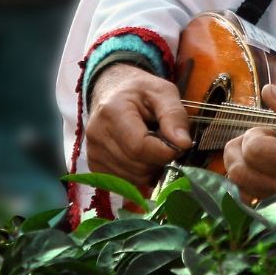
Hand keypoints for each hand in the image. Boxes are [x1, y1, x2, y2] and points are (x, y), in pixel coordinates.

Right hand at [86, 63, 192, 185]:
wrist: (112, 92)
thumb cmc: (139, 91)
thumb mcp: (163, 92)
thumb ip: (174, 116)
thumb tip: (183, 144)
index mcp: (112, 112)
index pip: (139, 147)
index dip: (165, 151)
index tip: (178, 143)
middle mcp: (97, 135)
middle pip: (139, 166)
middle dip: (160, 159)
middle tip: (164, 140)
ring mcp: (92, 153)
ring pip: (135, 178)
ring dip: (151, 167)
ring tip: (150, 145)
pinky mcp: (95, 167)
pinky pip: (126, 183)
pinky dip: (139, 173)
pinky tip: (140, 155)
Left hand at [222, 84, 275, 204]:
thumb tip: (267, 92)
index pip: (254, 150)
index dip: (256, 133)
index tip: (272, 132)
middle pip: (237, 172)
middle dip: (240, 148)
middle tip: (259, 141)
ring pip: (240, 192)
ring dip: (242, 170)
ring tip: (260, 159)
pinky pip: (252, 209)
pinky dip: (250, 191)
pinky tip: (265, 178)